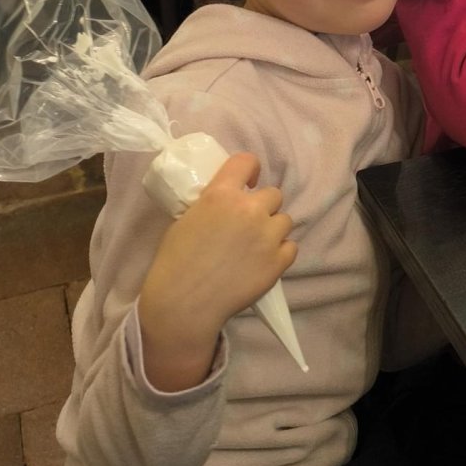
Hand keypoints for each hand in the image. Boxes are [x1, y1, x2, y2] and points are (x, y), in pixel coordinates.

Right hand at [138, 153, 296, 390]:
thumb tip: (226, 206)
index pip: (247, 162)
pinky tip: (263, 262)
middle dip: (262, 207)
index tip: (249, 182)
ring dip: (272, 230)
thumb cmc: (175, 262)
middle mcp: (249, 210)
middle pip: (273, 194)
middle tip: (248, 225)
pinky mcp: (278, 261)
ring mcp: (267, 235)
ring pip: (284, 220)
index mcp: (221, 195)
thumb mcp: (186, 220)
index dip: (250, 170)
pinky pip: (290, 247)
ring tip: (256, 247)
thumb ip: (212, 206)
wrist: (184, 303)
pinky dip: (279, 253)